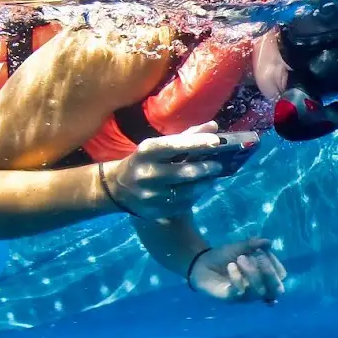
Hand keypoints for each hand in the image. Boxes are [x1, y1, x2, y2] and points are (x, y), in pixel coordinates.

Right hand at [103, 121, 229, 220]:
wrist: (118, 188)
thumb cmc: (145, 161)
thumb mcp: (159, 146)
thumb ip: (187, 136)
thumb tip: (213, 126)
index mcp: (146, 152)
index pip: (173, 145)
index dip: (196, 143)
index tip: (216, 141)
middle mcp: (146, 174)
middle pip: (185, 172)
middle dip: (206, 167)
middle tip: (218, 165)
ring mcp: (151, 195)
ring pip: (188, 191)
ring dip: (205, 183)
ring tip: (211, 177)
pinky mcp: (156, 211)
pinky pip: (184, 204)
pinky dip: (195, 195)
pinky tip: (198, 188)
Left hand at [188, 237, 287, 303]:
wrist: (200, 264)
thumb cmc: (223, 257)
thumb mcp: (238, 247)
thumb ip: (253, 244)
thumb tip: (268, 242)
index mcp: (264, 276)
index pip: (281, 275)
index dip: (275, 263)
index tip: (262, 250)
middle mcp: (258, 288)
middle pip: (276, 289)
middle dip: (270, 273)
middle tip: (258, 257)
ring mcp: (246, 295)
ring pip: (259, 291)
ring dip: (252, 273)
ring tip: (240, 258)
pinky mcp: (232, 298)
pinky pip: (241, 292)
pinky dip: (237, 278)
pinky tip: (230, 266)